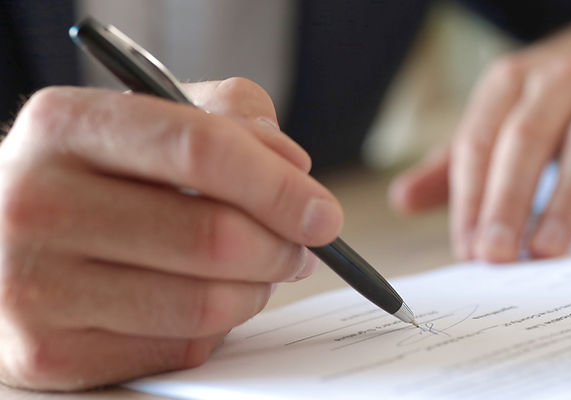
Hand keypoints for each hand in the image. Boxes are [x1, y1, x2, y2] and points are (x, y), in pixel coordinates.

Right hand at [0, 78, 342, 389]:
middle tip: (303, 246)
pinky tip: (206, 299)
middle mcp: (35, 202)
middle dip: (282, 247)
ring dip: (257, 290)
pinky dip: (215, 327)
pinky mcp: (46, 353)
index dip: (278, 186)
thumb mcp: (148, 118)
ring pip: (204, 303)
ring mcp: (32, 285)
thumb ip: (228, 119)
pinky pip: (177, 346)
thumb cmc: (95, 175)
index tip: (323, 213)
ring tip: (260, 271)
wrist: (0, 239)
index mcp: (66, 126)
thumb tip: (293, 169)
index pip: (199, 149)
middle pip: (213, 236)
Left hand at [390, 20, 570, 261]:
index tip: (467, 250)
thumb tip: (402, 201)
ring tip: (546, 251)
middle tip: (496, 256)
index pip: (480, 141)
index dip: (470, 198)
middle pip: (526, 139)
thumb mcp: (505, 116)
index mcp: (510, 81)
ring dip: (566, 200)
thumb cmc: (558, 98)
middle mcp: (560, 78)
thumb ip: (458, 162)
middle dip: (508, 200)